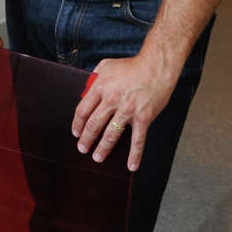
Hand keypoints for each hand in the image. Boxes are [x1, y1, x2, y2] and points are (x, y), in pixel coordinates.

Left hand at [72, 55, 176, 170]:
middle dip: (86, 139)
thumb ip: (94, 79)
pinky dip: (135, 155)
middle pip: (94, 124)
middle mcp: (111, 100)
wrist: (156, 67)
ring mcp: (127, 110)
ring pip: (111, 134)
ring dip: (103, 148)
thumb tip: (85, 92)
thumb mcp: (106, 66)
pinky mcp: (143, 118)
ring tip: (97, 157)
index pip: (83, 110)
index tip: (76, 133)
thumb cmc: (131, 66)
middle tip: (82, 149)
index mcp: (100, 88)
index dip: (77, 124)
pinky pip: (137, 140)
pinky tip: (131, 166)